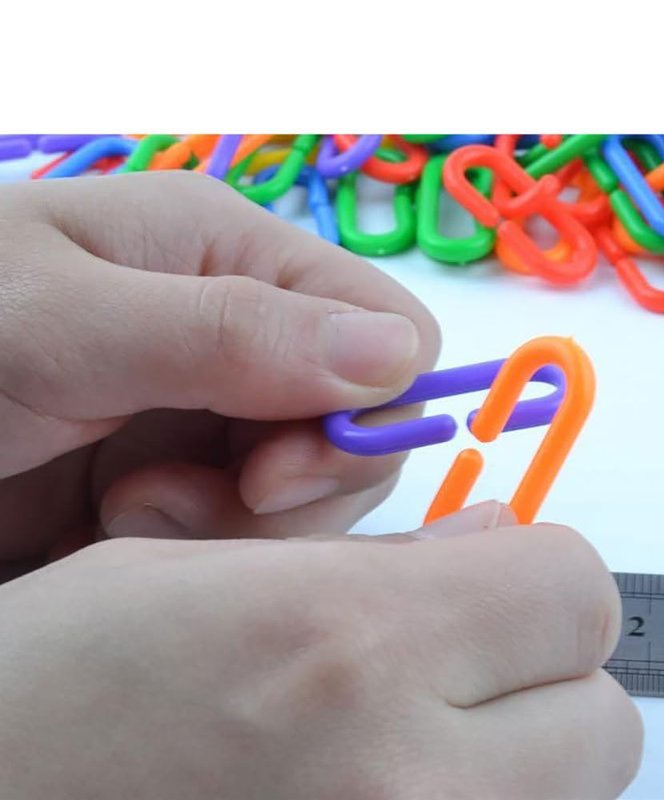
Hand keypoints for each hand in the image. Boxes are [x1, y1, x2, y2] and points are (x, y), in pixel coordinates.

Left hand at [0, 172, 438, 575]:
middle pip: (364, 422)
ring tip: (128, 509)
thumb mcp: (63, 324)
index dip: (371, 409)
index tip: (273, 472)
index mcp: (234, 254)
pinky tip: (121, 526)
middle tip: (188, 495)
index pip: (393, 331)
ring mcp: (223, 407)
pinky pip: (259, 527)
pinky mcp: (195, 474)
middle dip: (295, 481)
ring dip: (237, 522)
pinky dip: (205, 543)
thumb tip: (399, 356)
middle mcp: (249, 328)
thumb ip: (231, 331)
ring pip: (317, 486)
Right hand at [0, 509, 642, 798]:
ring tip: (409, 732)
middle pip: (603, 716)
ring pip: (575, 795)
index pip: (576, 588)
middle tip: (457, 660)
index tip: (497, 572)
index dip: (540, 570)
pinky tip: (379, 785)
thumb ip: (379, 551)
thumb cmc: (51, 692)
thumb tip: (496, 536)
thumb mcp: (201, 562)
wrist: (4, 787)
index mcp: (344, 644)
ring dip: (522, 752)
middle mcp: (398, 785)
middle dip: (543, 670)